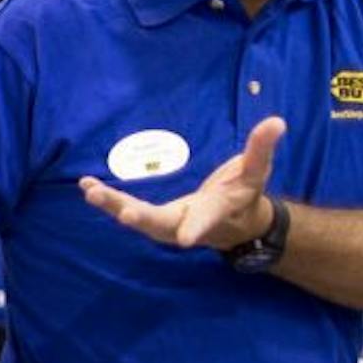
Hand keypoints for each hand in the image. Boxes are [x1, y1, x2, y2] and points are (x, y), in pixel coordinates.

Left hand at [80, 116, 285, 250]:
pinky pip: (127, 210)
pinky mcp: (153, 219)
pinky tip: (86, 187)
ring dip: (114, 206)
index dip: (197, 228)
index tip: (186, 240)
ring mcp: (167, 224)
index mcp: (214, 214)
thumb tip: (277, 122)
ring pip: (139, 219)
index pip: (207, 220)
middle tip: (124, 213)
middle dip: (143, 218)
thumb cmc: (244, 195)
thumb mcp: (256, 173)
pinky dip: (108, 200)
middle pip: (162, 224)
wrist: (234, 224)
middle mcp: (187, 224)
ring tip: (91, 192)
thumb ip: (261, 149)